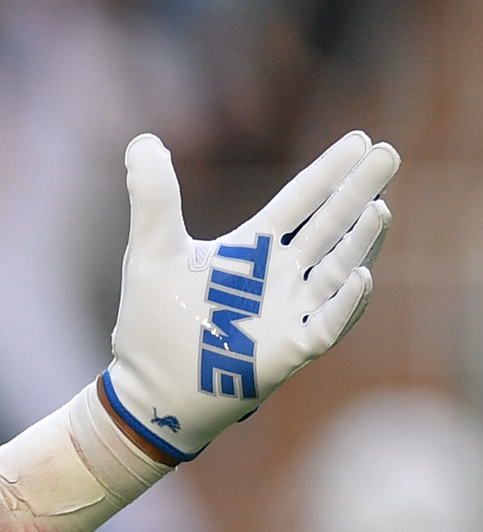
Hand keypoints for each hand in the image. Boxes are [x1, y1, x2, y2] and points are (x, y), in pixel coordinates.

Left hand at [101, 130, 397, 461]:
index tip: (360, 141)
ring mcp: (290, 311)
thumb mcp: (150, 252)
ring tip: (378, 208)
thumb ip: (153, 197)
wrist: (148, 390)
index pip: (300, 202)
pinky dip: (345, 302)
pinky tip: (358, 275)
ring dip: (360, 240)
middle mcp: (280, 275)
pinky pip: (328, 323)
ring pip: (337, 268)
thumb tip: (143, 141)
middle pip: (328, 225)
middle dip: (358, 192)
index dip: (329, 172)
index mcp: (251, 250)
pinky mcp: (291, 349)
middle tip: (388, 155)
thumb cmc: (151, 324)